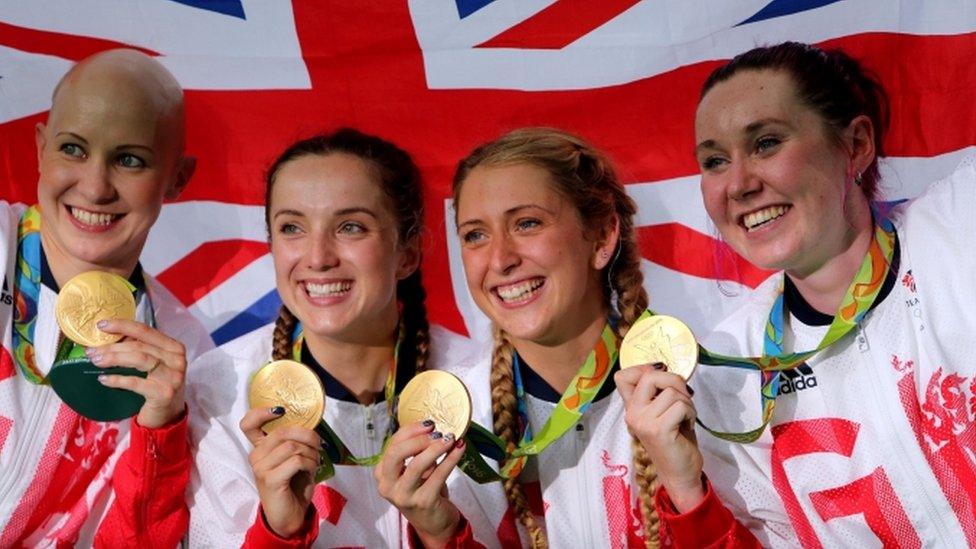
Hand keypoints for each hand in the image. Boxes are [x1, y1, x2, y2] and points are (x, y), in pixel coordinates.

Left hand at [88, 318, 187, 428]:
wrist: (168, 416)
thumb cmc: (158, 386)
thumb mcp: (155, 364)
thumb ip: (140, 349)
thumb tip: (109, 337)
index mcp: (174, 347)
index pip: (146, 331)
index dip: (123, 326)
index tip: (101, 325)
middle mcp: (177, 359)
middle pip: (139, 346)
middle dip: (112, 347)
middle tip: (91, 351)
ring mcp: (172, 376)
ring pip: (139, 359)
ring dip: (113, 358)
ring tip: (95, 361)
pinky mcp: (163, 393)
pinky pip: (135, 382)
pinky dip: (116, 379)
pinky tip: (103, 379)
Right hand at [240, 407, 321, 537]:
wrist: (290, 515)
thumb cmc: (294, 484)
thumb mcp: (294, 458)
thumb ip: (295, 441)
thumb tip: (311, 425)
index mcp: (260, 448)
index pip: (248, 424)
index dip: (262, 412)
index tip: (282, 410)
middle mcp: (256, 456)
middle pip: (282, 431)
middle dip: (307, 435)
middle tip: (318, 445)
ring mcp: (261, 468)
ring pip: (292, 446)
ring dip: (311, 452)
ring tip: (315, 461)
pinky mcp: (270, 480)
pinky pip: (296, 461)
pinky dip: (310, 463)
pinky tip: (313, 470)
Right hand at [375, 421, 465, 546]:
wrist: (433, 522)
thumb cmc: (423, 490)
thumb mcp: (415, 470)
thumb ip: (417, 452)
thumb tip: (433, 428)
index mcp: (383, 474)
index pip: (392, 446)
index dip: (410, 431)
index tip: (429, 424)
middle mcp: (388, 486)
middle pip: (396, 454)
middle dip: (417, 439)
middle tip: (437, 432)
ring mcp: (404, 496)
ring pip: (417, 465)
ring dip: (436, 448)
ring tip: (450, 438)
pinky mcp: (423, 502)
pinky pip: (438, 475)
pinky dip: (451, 459)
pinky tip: (460, 449)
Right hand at [615, 364, 704, 511]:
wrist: (680, 473)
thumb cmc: (675, 440)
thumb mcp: (662, 412)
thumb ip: (658, 393)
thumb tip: (665, 368)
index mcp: (631, 408)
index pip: (622, 376)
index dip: (644, 368)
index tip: (662, 376)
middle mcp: (632, 413)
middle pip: (650, 376)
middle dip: (674, 380)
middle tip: (684, 396)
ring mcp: (644, 422)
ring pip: (671, 392)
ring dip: (687, 402)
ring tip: (686, 416)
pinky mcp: (659, 430)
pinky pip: (680, 406)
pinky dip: (690, 413)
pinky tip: (688, 425)